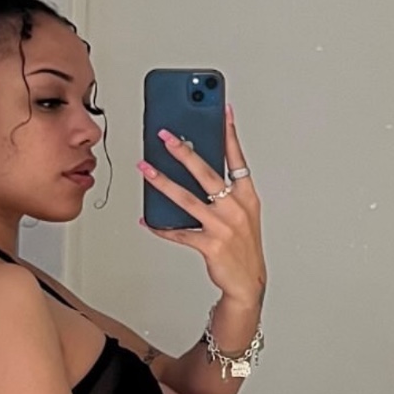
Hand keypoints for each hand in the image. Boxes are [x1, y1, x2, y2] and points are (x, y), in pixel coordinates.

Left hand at [137, 104, 266, 308]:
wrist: (248, 283)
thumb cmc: (242, 245)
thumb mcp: (242, 213)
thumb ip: (224, 191)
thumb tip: (194, 168)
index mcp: (246, 196)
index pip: (237, 158)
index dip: (229, 134)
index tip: (222, 110)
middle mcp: (236, 208)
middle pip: (206, 173)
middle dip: (183, 151)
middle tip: (165, 135)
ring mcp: (223, 227)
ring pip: (186, 199)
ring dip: (162, 182)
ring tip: (145, 168)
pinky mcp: (210, 245)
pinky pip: (179, 233)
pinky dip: (161, 226)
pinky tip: (148, 219)